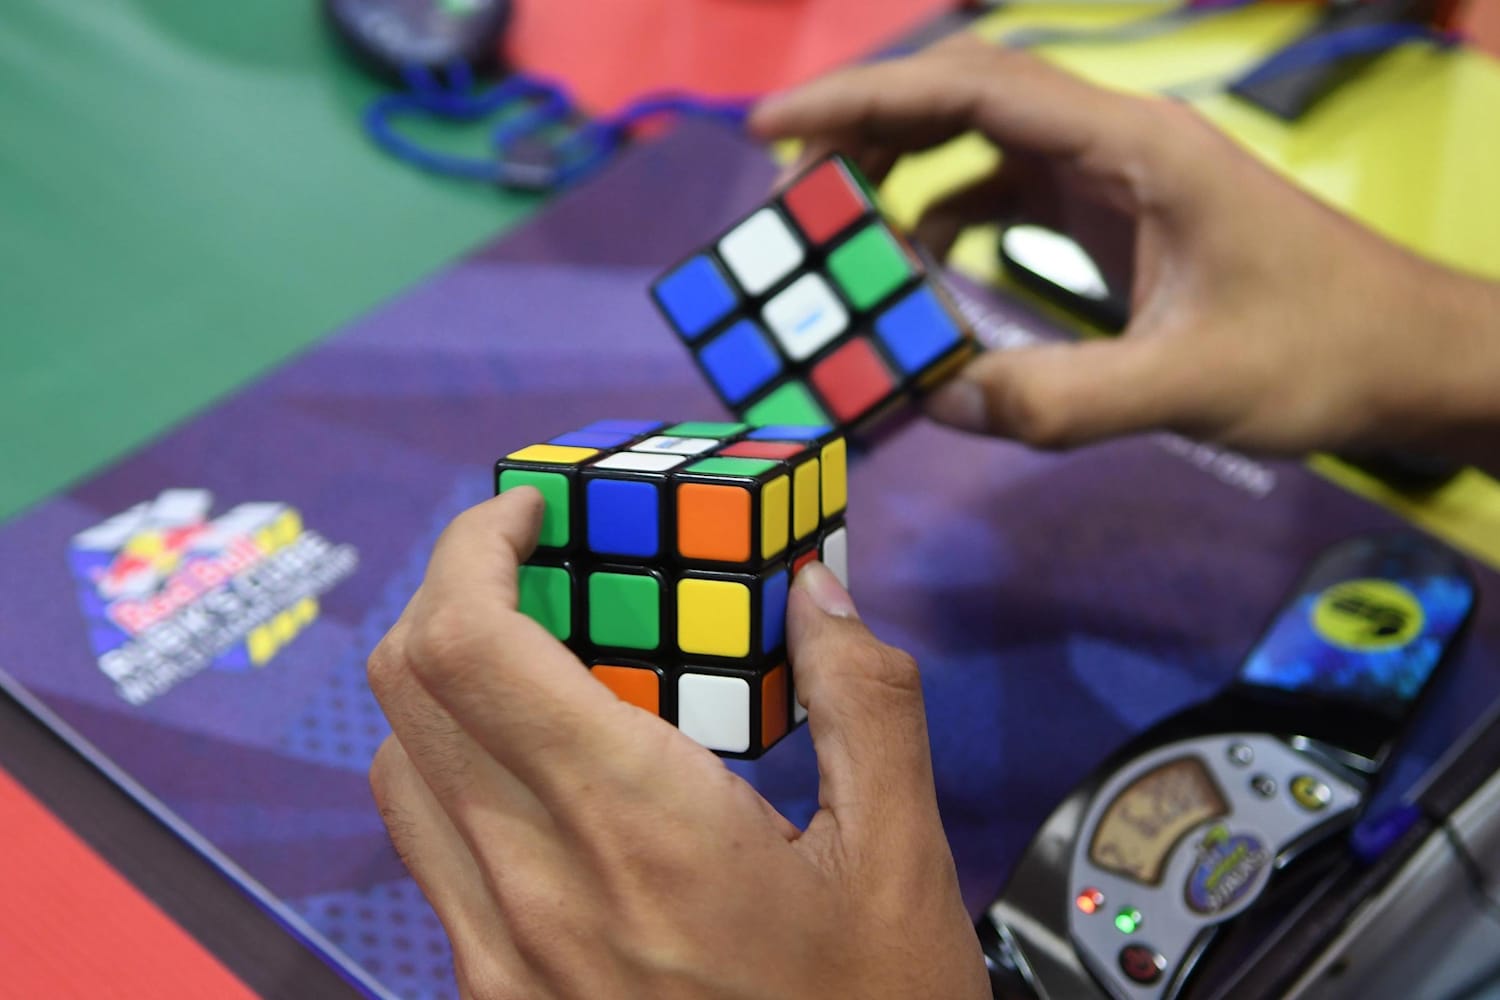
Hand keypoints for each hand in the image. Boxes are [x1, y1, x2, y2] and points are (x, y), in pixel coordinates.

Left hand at [367, 488, 988, 999]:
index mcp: (636, 827)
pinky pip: (427, 844)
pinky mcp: (491, 995)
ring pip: (399, 763)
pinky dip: (455, 765)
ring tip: (547, 653)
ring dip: (448, 678)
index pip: (471, 644)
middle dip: (456, 589)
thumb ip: (863, 700)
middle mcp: (531, 885)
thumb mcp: (900, 860)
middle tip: (544, 561)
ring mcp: (496, 951)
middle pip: (409, 684)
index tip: (532, 509)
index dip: (474, 545)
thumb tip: (822, 586)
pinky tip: (549, 768)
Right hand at [751, 35, 1499, 467]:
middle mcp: (1114, 142)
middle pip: (964, 93)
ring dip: (900, 165)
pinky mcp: (1114, 215)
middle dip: (865, 124)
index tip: (776, 132)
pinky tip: (917, 262)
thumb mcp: (1191, 384)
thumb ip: (1064, 399)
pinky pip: (1005, 191)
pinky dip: (946, 215)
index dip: (866, 100)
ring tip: (831, 217)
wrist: (1404, 352)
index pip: (975, 89)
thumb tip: (939, 403)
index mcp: (1133, 147)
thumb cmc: (1319, 351)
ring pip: (979, 138)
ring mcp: (1113, 175)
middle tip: (784, 178)